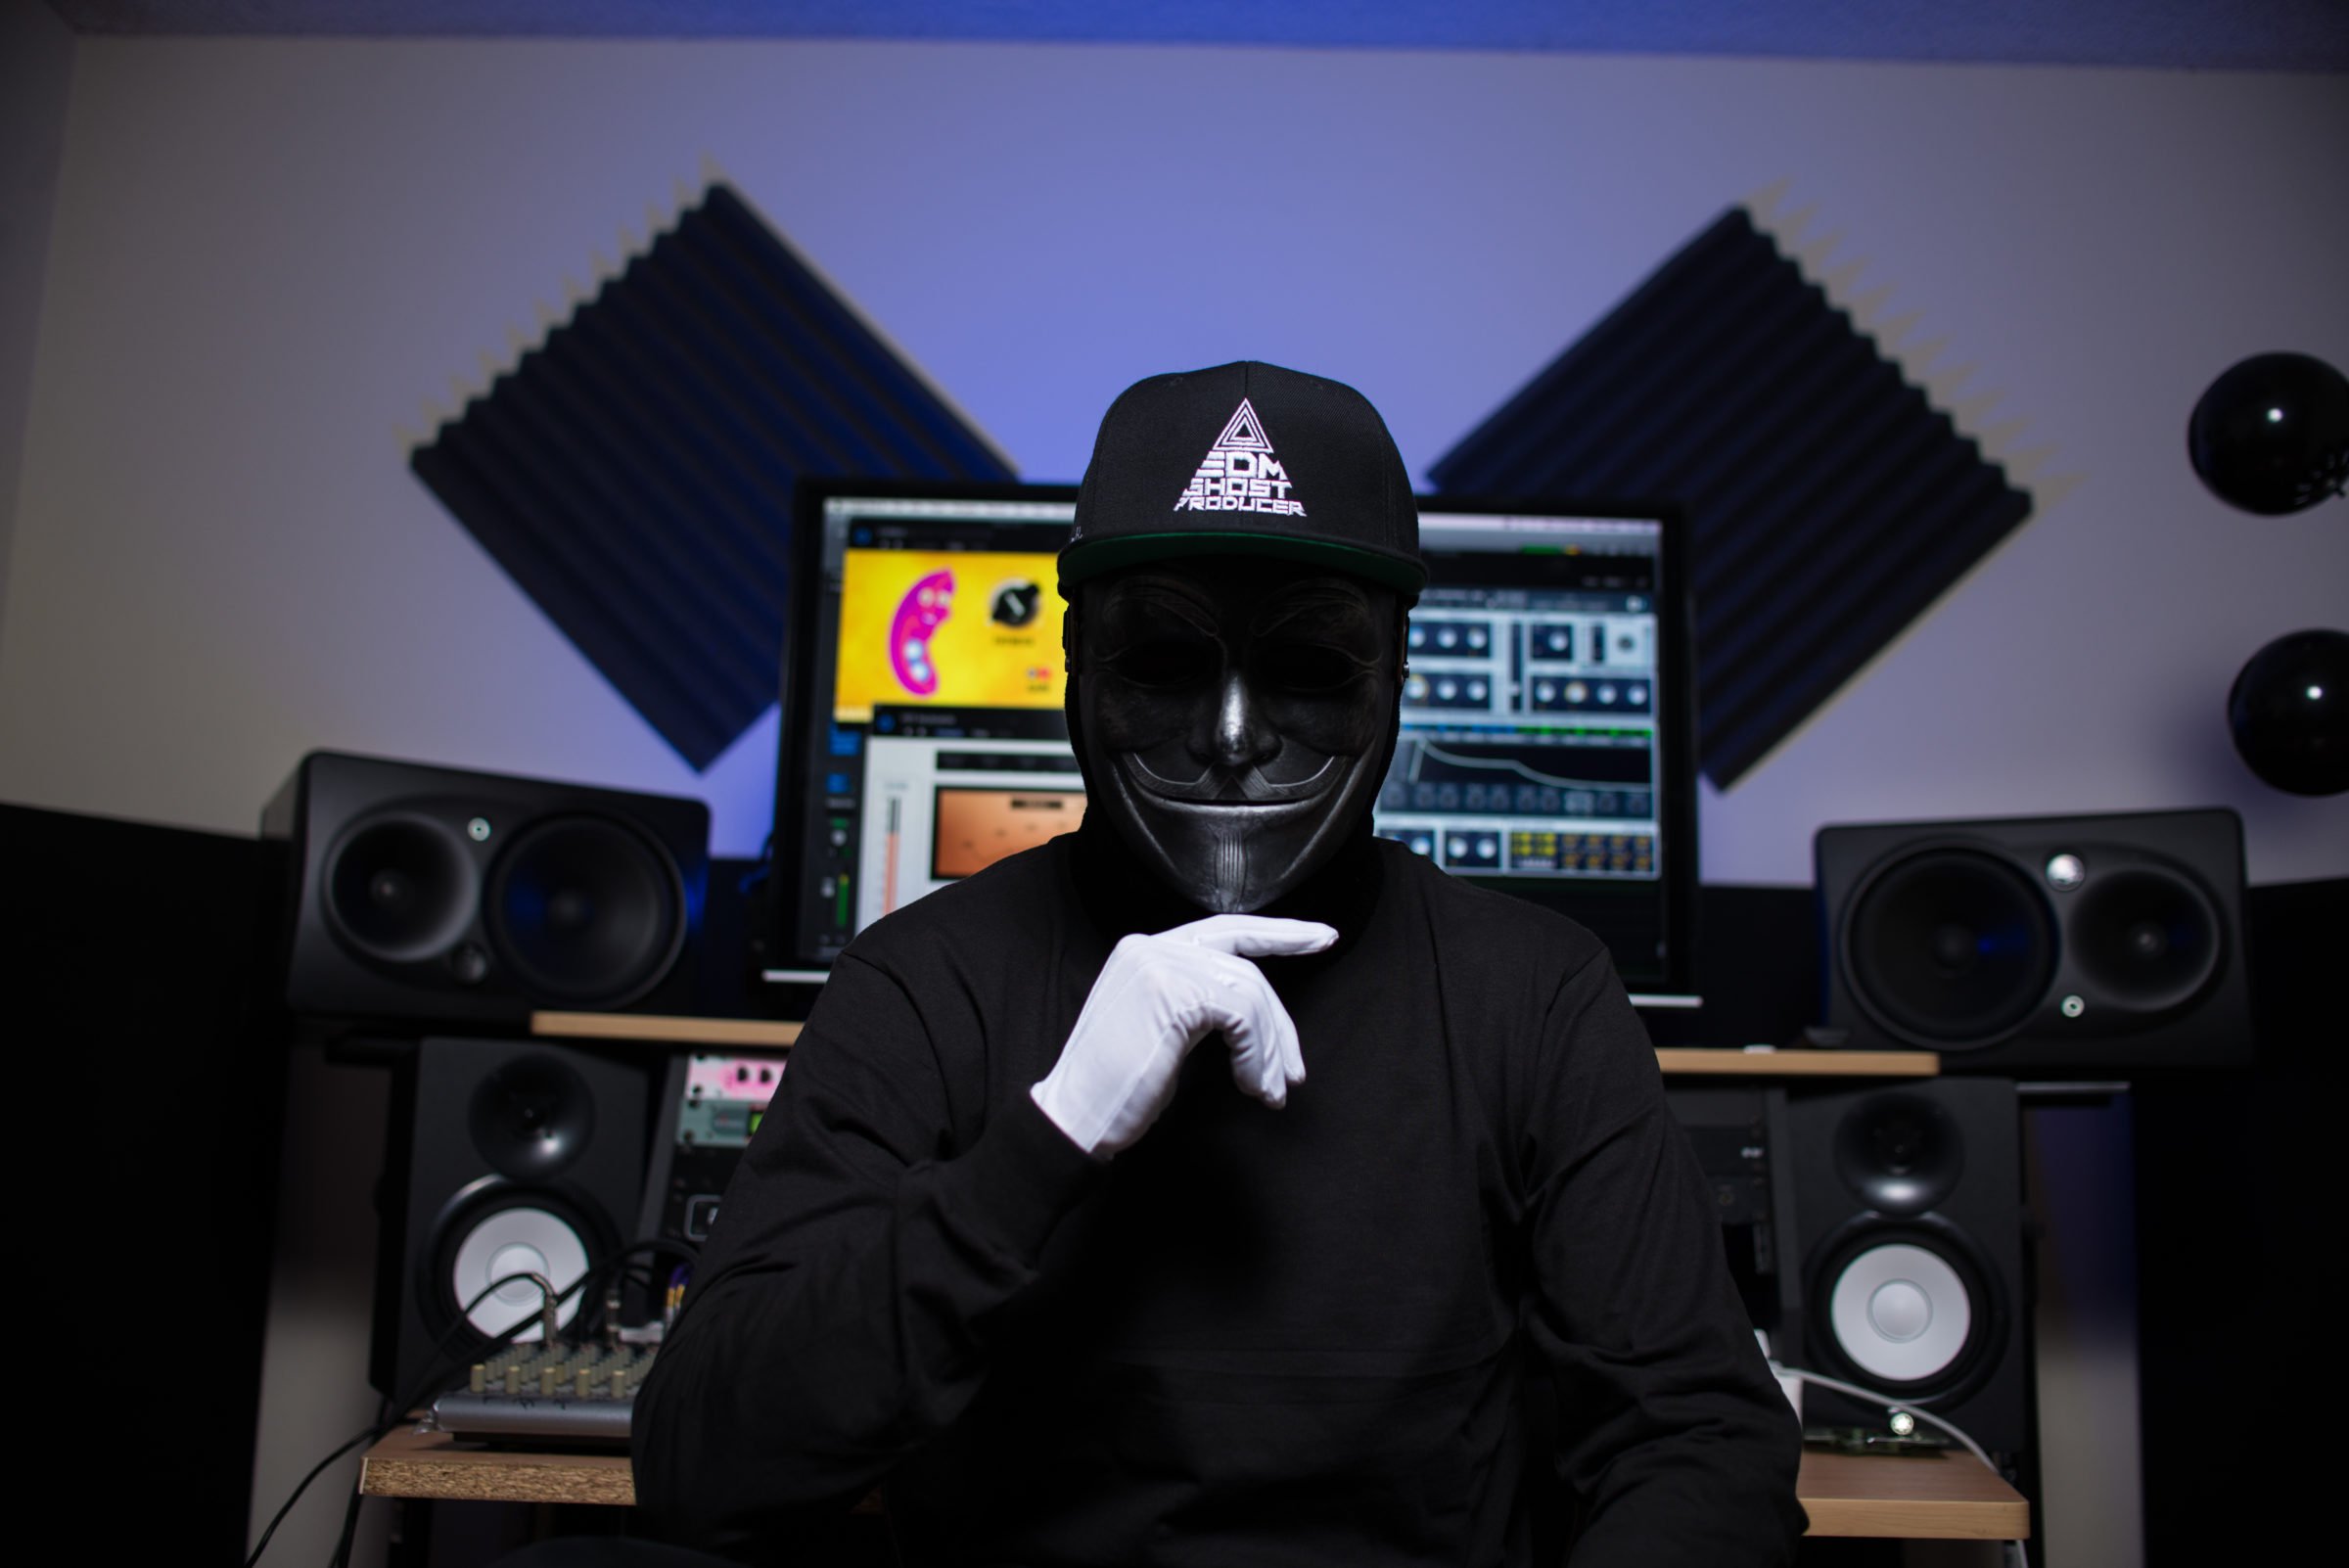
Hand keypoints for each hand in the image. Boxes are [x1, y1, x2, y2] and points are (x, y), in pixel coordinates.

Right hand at [1030, 913, 1335, 1156]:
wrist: (1074, 1118)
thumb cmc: (1116, 1087)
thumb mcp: (1161, 1028)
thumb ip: (1196, 1000)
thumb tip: (1260, 1012)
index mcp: (1145, 949)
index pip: (1227, 928)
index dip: (1279, 932)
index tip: (1321, 937)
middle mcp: (1151, 946)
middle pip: (1246, 966)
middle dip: (1280, 1022)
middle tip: (1296, 1072)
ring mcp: (1159, 965)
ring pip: (1250, 994)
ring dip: (1270, 1051)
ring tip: (1269, 1093)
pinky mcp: (1173, 994)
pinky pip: (1243, 1017)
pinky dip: (1257, 1057)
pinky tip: (1251, 1087)